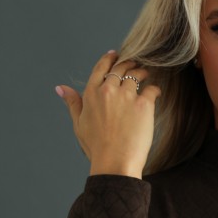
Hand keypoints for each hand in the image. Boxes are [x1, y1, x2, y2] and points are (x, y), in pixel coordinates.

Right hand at [55, 51, 160, 178]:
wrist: (114, 163)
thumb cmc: (96, 147)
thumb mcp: (79, 124)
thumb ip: (73, 103)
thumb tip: (61, 88)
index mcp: (91, 94)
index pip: (101, 68)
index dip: (109, 59)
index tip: (115, 54)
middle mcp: (108, 91)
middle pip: (120, 68)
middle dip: (128, 63)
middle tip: (135, 64)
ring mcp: (126, 97)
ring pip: (137, 75)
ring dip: (142, 72)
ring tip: (146, 74)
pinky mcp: (143, 105)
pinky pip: (152, 89)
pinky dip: (155, 89)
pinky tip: (156, 92)